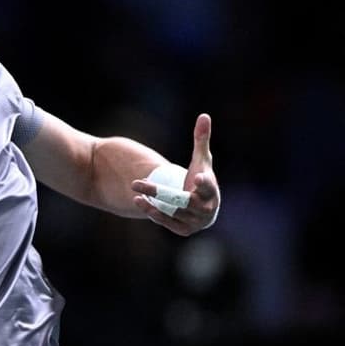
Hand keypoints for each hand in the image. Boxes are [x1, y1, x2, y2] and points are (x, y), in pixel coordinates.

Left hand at [133, 113, 220, 235]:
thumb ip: (201, 139)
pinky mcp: (184, 230)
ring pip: (172, 212)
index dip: (204, 182)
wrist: (203, 208)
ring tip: (134, 192)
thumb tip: (203, 115)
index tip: (196, 177)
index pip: (208, 186)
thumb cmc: (201, 178)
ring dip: (152, 203)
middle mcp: (205, 208)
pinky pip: (167, 222)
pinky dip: (154, 212)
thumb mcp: (202, 160)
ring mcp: (195, 221)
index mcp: (211, 190)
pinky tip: (139, 201)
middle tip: (136, 182)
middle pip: (182, 200)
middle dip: (159, 192)